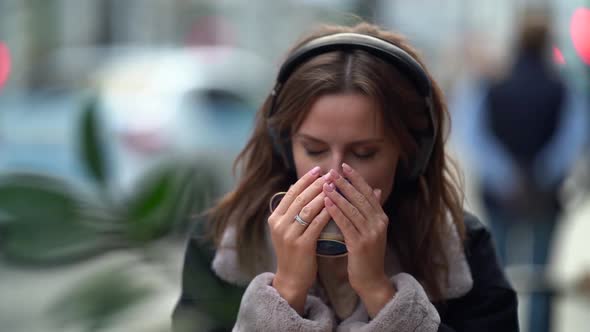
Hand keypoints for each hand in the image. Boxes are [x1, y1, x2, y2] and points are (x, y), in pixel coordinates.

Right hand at [268, 166, 331, 314]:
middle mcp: (279, 224)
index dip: (305, 180)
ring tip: (335, 186)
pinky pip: (316, 224)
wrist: (292, 279)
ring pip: (307, 209)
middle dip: (316, 184)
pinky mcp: (301, 245)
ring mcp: (289, 235)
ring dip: (322, 195)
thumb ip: (292, 211)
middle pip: (300, 198)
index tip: (318, 169)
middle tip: (330, 174)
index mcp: (275, 218)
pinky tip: (336, 205)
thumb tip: (302, 187)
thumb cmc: (294, 252)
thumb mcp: (287, 230)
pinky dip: (326, 213)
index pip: (291, 193)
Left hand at [322, 164, 394, 316]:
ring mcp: (371, 234)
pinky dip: (336, 212)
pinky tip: (326, 203)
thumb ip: (373, 210)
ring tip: (325, 184)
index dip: (356, 178)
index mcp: (381, 218)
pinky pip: (346, 224)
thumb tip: (376, 189)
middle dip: (345, 183)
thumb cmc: (367, 254)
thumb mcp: (374, 230)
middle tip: (331, 171)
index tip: (344, 166)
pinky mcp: (360, 245)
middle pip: (360, 198)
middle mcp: (378, 223)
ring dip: (338, 195)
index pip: (367, 192)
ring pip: (352, 209)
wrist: (371, 280)